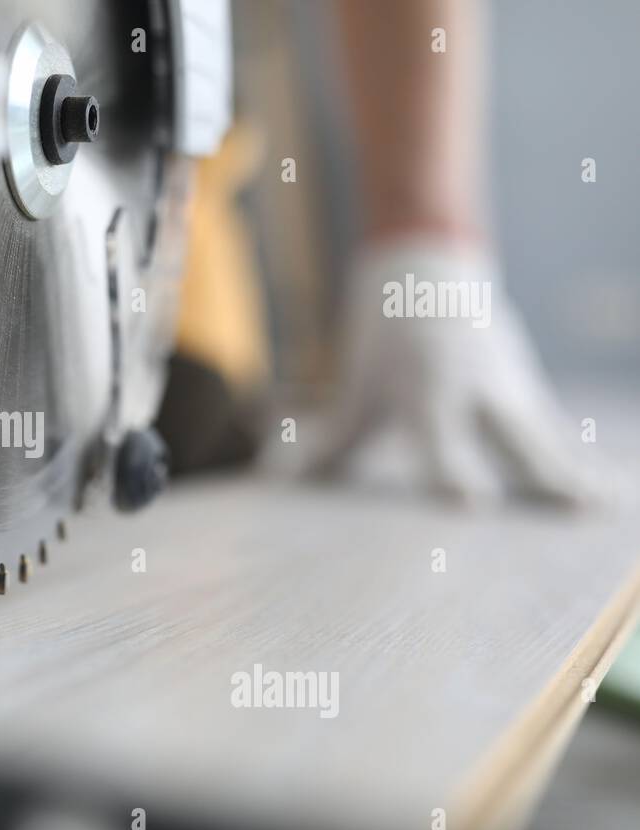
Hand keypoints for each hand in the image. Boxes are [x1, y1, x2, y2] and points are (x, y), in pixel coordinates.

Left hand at [304, 239, 602, 505]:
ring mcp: (508, 386)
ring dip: (576, 474)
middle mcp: (474, 388)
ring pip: (546, 437)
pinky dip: (581, 462)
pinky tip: (612, 496)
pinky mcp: (527, 391)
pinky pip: (556, 434)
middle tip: (574, 509)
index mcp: (425, 389)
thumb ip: (329, 445)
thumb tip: (273, 482)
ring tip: (606, 509)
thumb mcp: (356, 390)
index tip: (471, 508)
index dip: (452, 472)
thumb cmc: (382, 341)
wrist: (428, 270)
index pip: (439, 439)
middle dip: (542, 475)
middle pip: (512, 437)